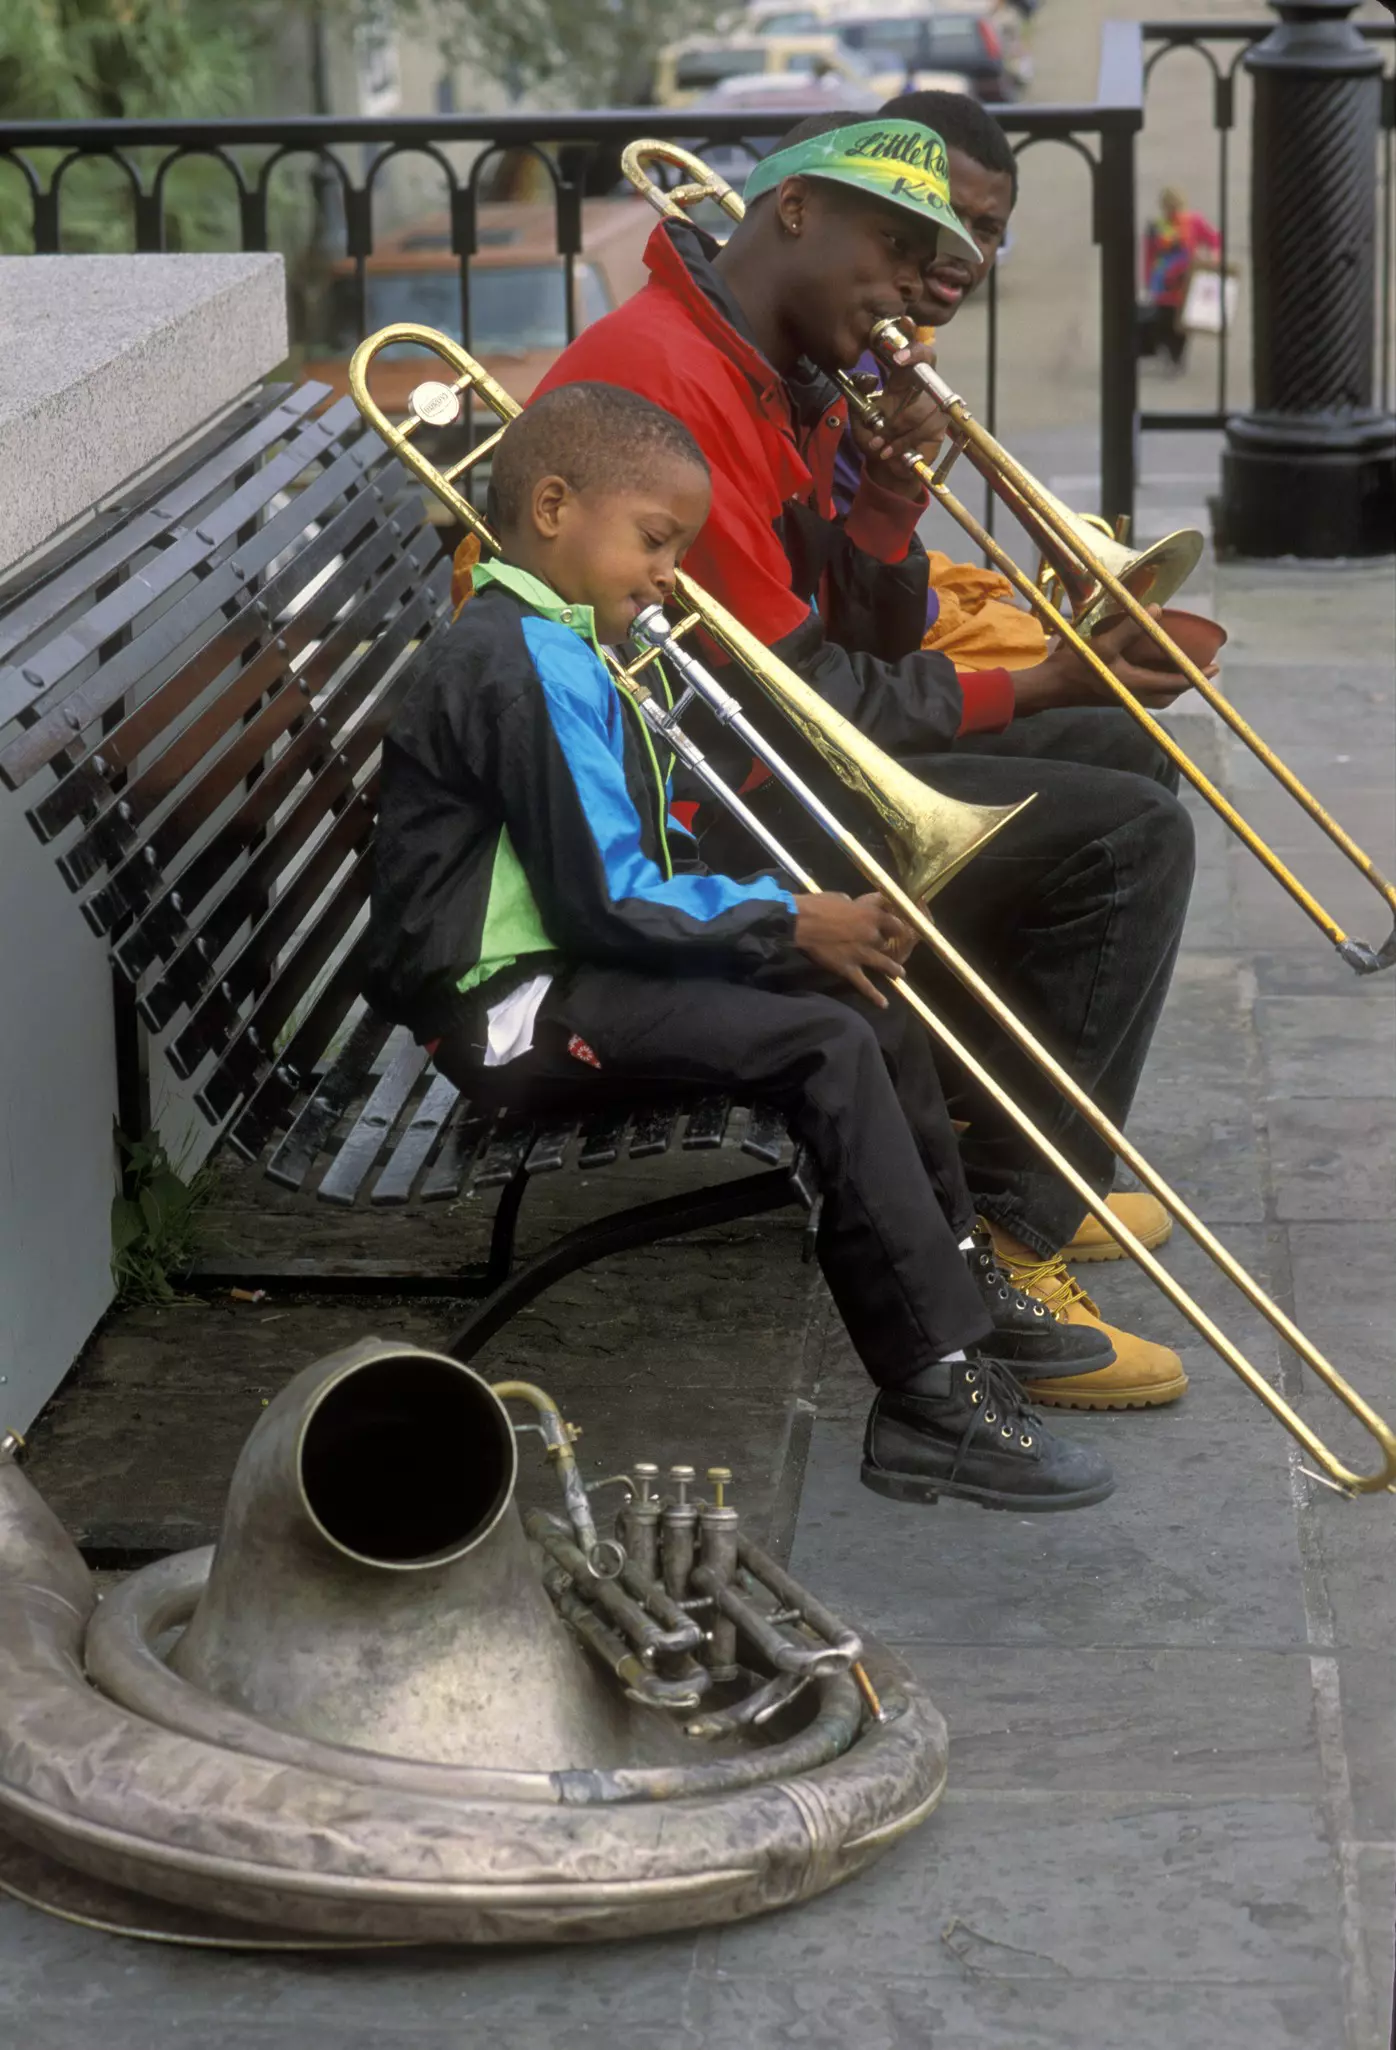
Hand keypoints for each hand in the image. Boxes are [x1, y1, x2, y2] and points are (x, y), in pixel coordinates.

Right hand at [793, 892, 914, 1005]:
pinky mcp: (849, 968)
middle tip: (887, 947)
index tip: (897, 927)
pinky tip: (883, 1004)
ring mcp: (862, 954)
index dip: (896, 925)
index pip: (893, 920)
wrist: (801, 923)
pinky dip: (874, 995)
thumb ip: (853, 907)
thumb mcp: (841, 898)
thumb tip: (854, 910)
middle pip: (886, 942)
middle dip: (886, 944)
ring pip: (883, 964)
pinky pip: (864, 984)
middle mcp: (872, 935)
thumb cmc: (818, 906)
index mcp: (871, 915)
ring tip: (900, 974)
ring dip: (893, 969)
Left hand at [846, 338, 946, 497]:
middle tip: (898, 359)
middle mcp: (921, 386)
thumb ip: (858, 395)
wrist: (888, 466)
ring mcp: (935, 404)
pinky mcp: (940, 426)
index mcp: (902, 378)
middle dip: (914, 355)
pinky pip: (923, 430)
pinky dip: (902, 442)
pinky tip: (889, 451)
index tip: (904, 322)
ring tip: (879, 443)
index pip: (910, 350)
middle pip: (928, 360)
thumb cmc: (875, 436)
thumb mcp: (860, 415)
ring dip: (895, 427)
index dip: (909, 335)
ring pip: (919, 407)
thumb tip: (864, 376)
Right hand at [1011, 604, 1219, 714]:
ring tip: (1176, 671)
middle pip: (1167, 696)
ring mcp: (1120, 697)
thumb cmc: (1075, 666)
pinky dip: (1152, 683)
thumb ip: (1130, 627)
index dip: (1196, 676)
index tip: (1214, 668)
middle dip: (1184, 685)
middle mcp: (1131, 695)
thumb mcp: (1103, 644)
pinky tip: (1146, 669)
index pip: (1175, 683)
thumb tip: (1157, 610)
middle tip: (1198, 672)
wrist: (1048, 687)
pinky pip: (1141, 692)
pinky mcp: (1110, 695)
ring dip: (1168, 686)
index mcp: (1135, 685)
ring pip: (1154, 697)